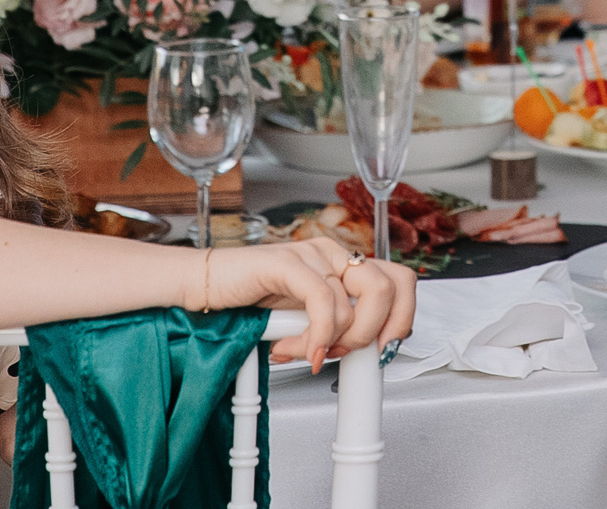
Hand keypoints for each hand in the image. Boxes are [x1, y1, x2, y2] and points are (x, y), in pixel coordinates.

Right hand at [207, 239, 406, 369]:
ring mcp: (311, 254)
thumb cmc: (251, 300)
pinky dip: (317, 337)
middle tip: (344, 353)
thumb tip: (358, 353)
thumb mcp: (303, 317)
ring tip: (307, 352)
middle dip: (373, 333)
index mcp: (344, 263)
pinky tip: (301, 350)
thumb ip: (332, 326)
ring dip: (333, 341)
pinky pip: (322, 302)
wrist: (205, 286)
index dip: (401, 318)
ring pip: (354, 303)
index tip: (382, 349)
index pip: (399, 281)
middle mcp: (333, 254)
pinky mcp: (287, 263)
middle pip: (389, 287)